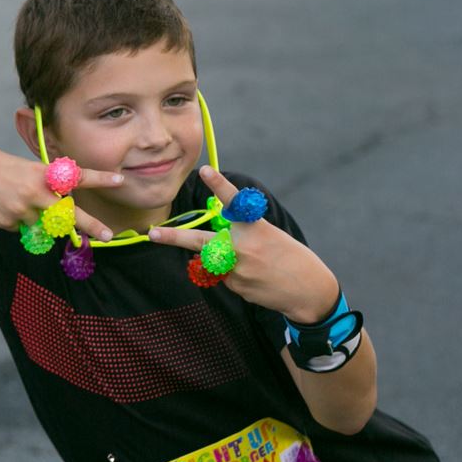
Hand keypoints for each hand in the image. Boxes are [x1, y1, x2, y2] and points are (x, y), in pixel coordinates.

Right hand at [0, 137, 123, 241]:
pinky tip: (2, 206)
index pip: (76, 177)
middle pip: (67, 215)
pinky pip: (20, 229)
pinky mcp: (7, 222)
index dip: (99, 179)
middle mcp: (35, 193)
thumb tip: (58, 215)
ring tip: (14, 202)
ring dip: (36, 220)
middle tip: (107, 235)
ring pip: (41, 226)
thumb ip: (45, 190)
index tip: (119, 180)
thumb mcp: (27, 170)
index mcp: (42, 175)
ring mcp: (21, 210)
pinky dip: (15, 221)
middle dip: (89, 225)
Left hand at [147, 165, 338, 321]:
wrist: (309, 292)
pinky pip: (224, 277)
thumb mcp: (271, 236)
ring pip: (213, 261)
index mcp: (256, 228)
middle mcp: (243, 247)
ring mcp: (237, 270)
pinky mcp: (236, 286)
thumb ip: (242, 233)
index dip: (219, 185)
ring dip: (223, 262)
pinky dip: (235, 276)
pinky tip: (256, 279)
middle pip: (200, 241)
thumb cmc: (291, 258)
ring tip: (255, 267)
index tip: (205, 170)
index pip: (234, 203)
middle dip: (173, 238)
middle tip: (151, 233)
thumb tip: (214, 240)